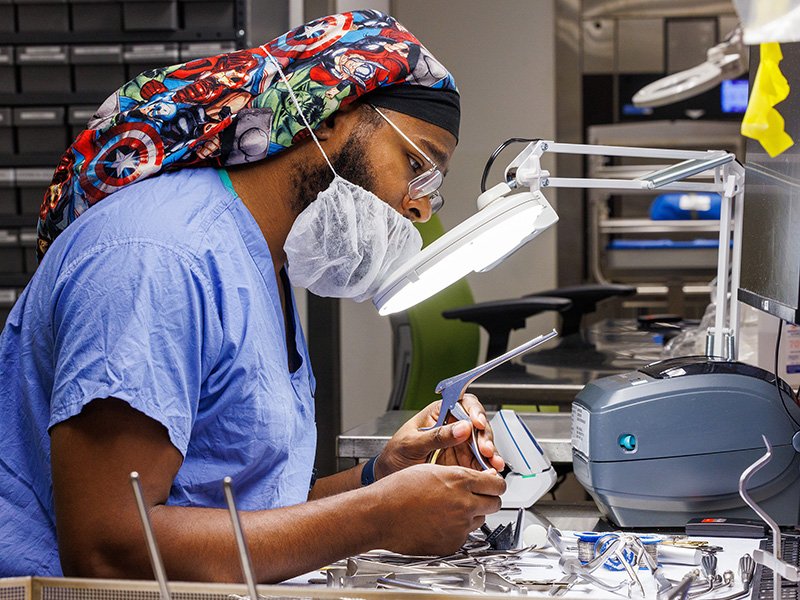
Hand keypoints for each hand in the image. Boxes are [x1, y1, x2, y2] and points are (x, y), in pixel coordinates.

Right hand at [372, 463, 505, 555]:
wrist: (380, 514)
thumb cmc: (399, 490)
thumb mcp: (432, 469)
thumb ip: (458, 474)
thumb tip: (478, 478)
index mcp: (460, 480)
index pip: (497, 483)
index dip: (496, 483)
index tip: (494, 484)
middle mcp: (464, 504)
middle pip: (495, 502)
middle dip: (489, 498)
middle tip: (478, 496)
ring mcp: (459, 526)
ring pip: (480, 519)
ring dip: (472, 513)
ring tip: (451, 508)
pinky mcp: (452, 543)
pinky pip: (465, 535)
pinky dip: (458, 529)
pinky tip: (441, 521)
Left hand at [376, 394, 504, 478]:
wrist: (388, 478)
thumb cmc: (395, 455)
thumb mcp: (411, 444)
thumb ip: (436, 436)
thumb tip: (462, 427)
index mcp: (439, 414)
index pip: (463, 404)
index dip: (474, 410)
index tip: (477, 422)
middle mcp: (452, 427)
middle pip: (478, 425)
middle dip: (485, 436)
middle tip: (485, 450)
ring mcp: (459, 446)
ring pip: (482, 445)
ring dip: (491, 454)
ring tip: (493, 465)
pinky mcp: (462, 464)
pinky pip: (480, 464)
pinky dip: (487, 469)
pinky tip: (490, 473)